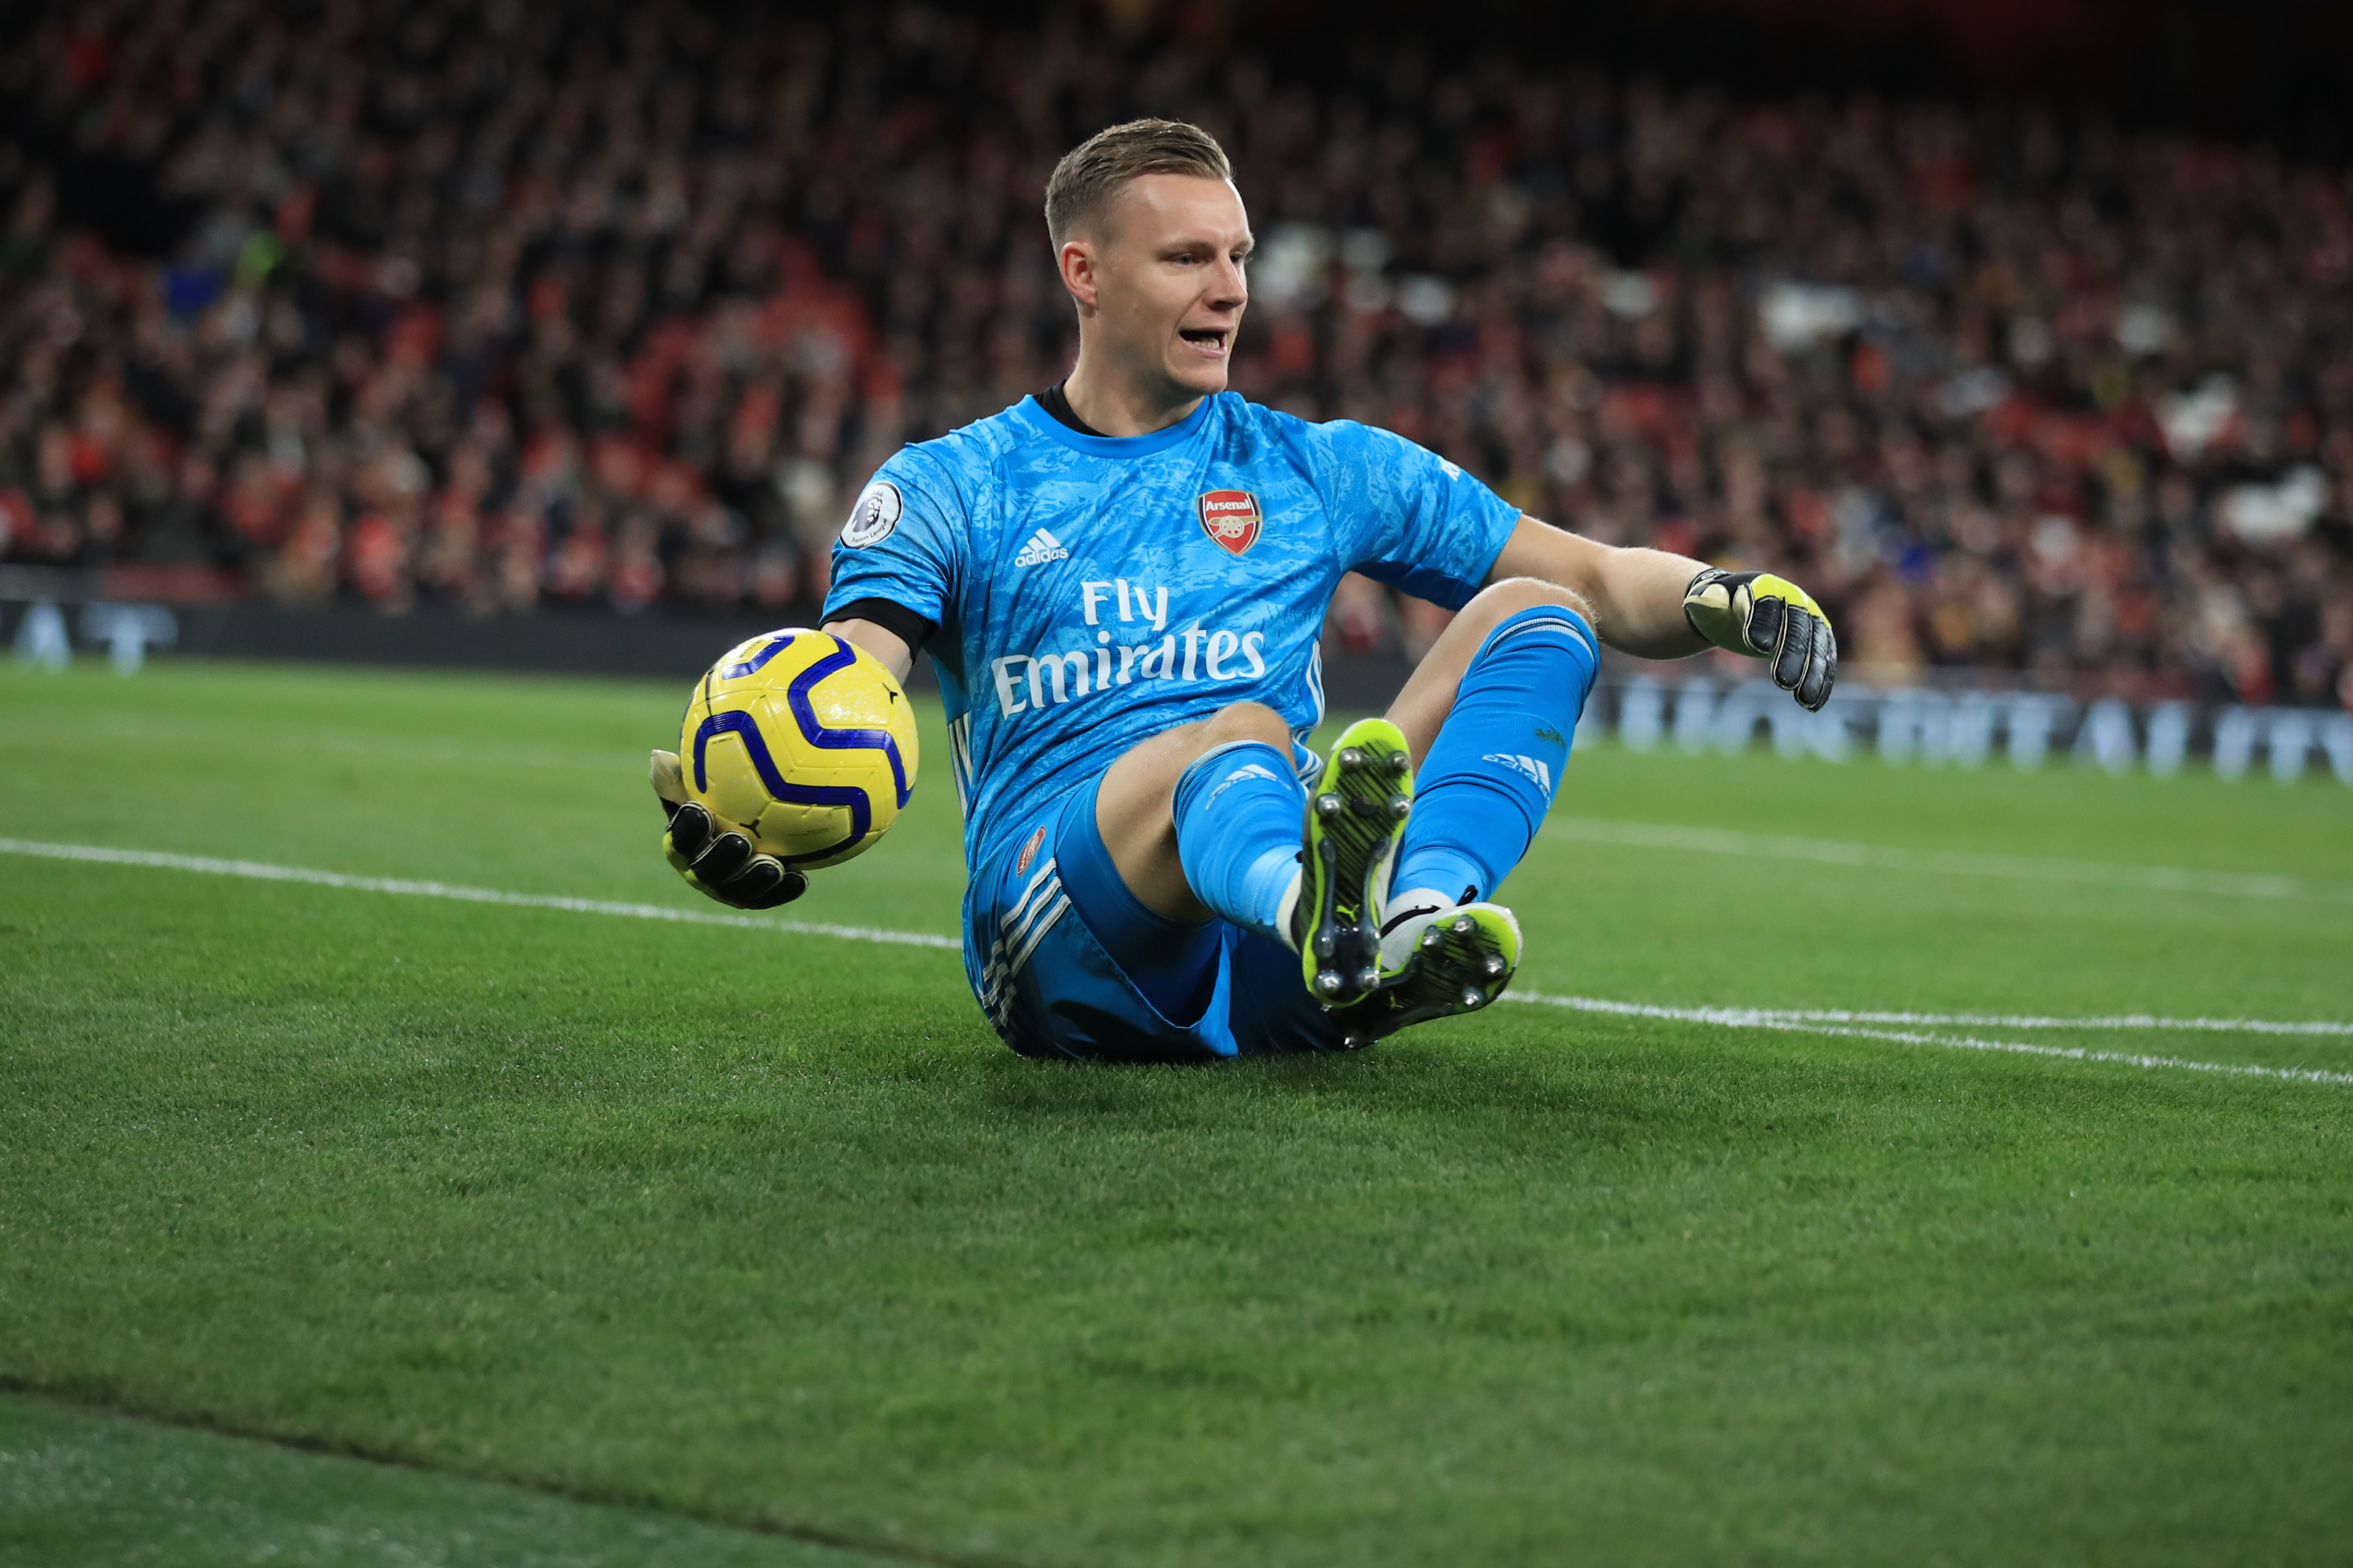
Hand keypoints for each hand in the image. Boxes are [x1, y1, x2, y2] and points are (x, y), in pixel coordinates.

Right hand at [649, 749, 807, 909]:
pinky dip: (783, 891)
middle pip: (705, 871)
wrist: (749, 822)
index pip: (678, 838)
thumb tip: (658, 756)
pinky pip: (768, 898)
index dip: (687, 827)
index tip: (700, 809)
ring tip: (772, 865)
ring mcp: (727, 887)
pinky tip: (801, 880)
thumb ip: (680, 775)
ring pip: (737, 891)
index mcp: (681, 845)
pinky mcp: (755, 896)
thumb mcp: (698, 785)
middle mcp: (699, 871)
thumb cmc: (717, 797)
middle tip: (740, 840)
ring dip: (753, 880)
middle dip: (721, 858)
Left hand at [1683, 569, 1836, 710]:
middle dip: (1792, 654)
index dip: (1763, 624)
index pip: (1766, 604)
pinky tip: (1814, 703)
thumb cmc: (1719, 605)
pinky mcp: (1819, 639)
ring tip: (1803, 700)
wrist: (1736, 608)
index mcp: (1766, 586)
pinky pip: (1824, 660)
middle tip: (1782, 681)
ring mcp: (1810, 619)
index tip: (1757, 647)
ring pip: (1816, 645)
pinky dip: (1822, 681)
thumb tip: (1703, 599)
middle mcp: (1795, 599)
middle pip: (1797, 627)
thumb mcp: (1706, 600)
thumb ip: (1705, 599)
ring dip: (1813, 673)